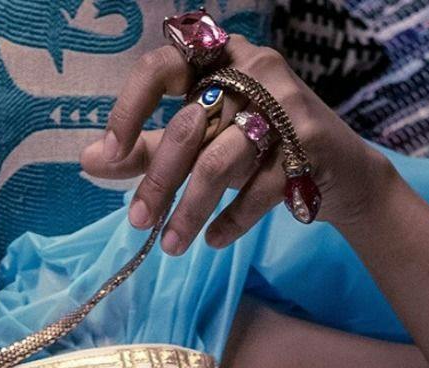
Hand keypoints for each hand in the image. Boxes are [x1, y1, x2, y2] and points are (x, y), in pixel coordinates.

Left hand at [78, 35, 393, 252]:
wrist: (339, 172)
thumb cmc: (256, 151)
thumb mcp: (200, 144)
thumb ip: (146, 150)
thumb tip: (89, 160)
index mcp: (218, 60)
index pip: (163, 67)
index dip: (130, 108)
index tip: (108, 155)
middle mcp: (253, 70)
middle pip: (189, 125)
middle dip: (159, 181)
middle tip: (138, 223)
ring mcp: (284, 103)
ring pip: (221, 161)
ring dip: (191, 209)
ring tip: (172, 245)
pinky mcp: (308, 142)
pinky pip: (258, 189)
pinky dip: (232, 220)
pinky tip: (214, 240)